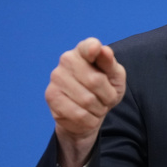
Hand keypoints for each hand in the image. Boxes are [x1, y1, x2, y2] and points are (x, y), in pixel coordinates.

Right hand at [45, 37, 126, 166]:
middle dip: (108, 95)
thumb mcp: (115, 76)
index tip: (95, 50)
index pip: (88, 46)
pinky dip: (91, 119)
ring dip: (99, 108)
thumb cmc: (104, 89)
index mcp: (84, 51)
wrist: (90, 111)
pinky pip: (78, 114)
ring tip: (97, 106)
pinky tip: (88, 115)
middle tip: (107, 98)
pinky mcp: (51, 97)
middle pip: (96, 81)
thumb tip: (104, 50)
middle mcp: (67, 60)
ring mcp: (56, 78)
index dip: (92, 49)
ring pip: (87, 100)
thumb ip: (110, 63)